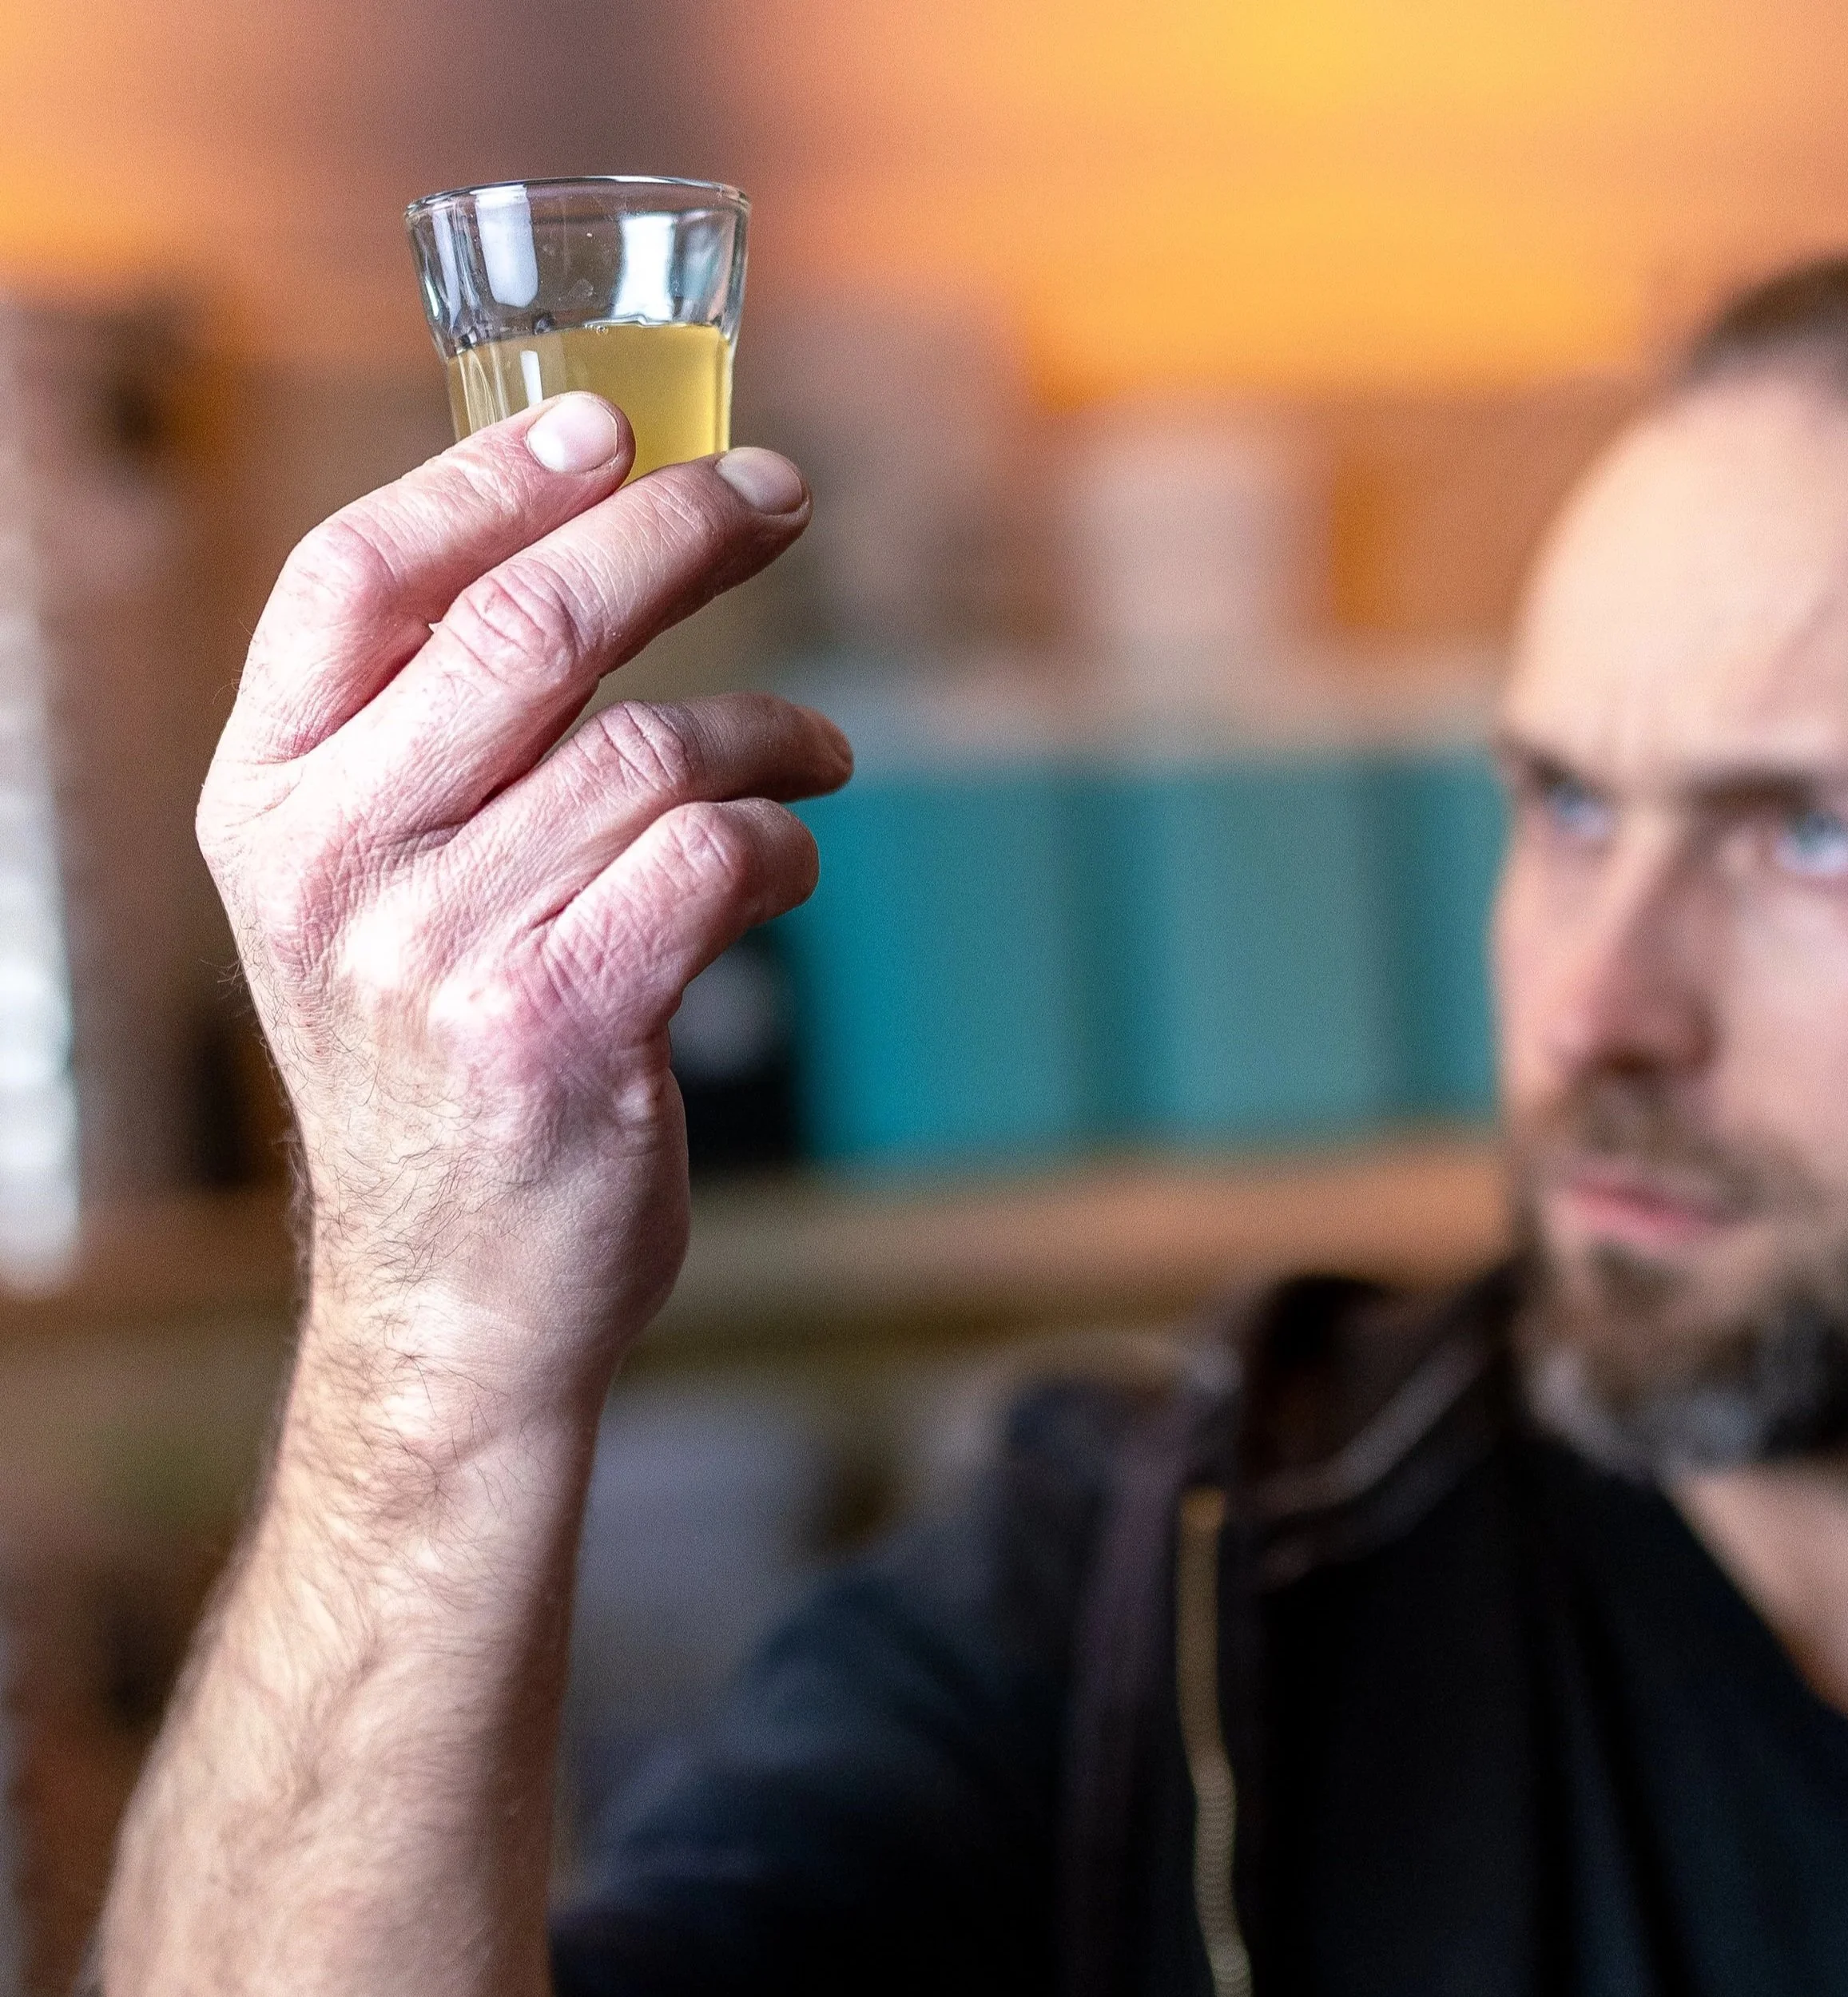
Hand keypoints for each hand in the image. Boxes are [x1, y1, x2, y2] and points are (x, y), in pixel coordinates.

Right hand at [198, 394, 849, 1426]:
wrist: (453, 1292)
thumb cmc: (438, 1062)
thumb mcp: (373, 898)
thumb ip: (436, 745)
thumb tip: (589, 555)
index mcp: (269, 800)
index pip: (357, 579)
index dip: (489, 478)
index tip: (608, 424)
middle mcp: (335, 863)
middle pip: (527, 629)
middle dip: (678, 534)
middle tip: (778, 496)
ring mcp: (439, 952)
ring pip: (649, 751)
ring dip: (769, 730)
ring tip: (820, 754)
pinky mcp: (558, 1029)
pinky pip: (710, 860)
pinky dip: (781, 842)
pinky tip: (790, 861)